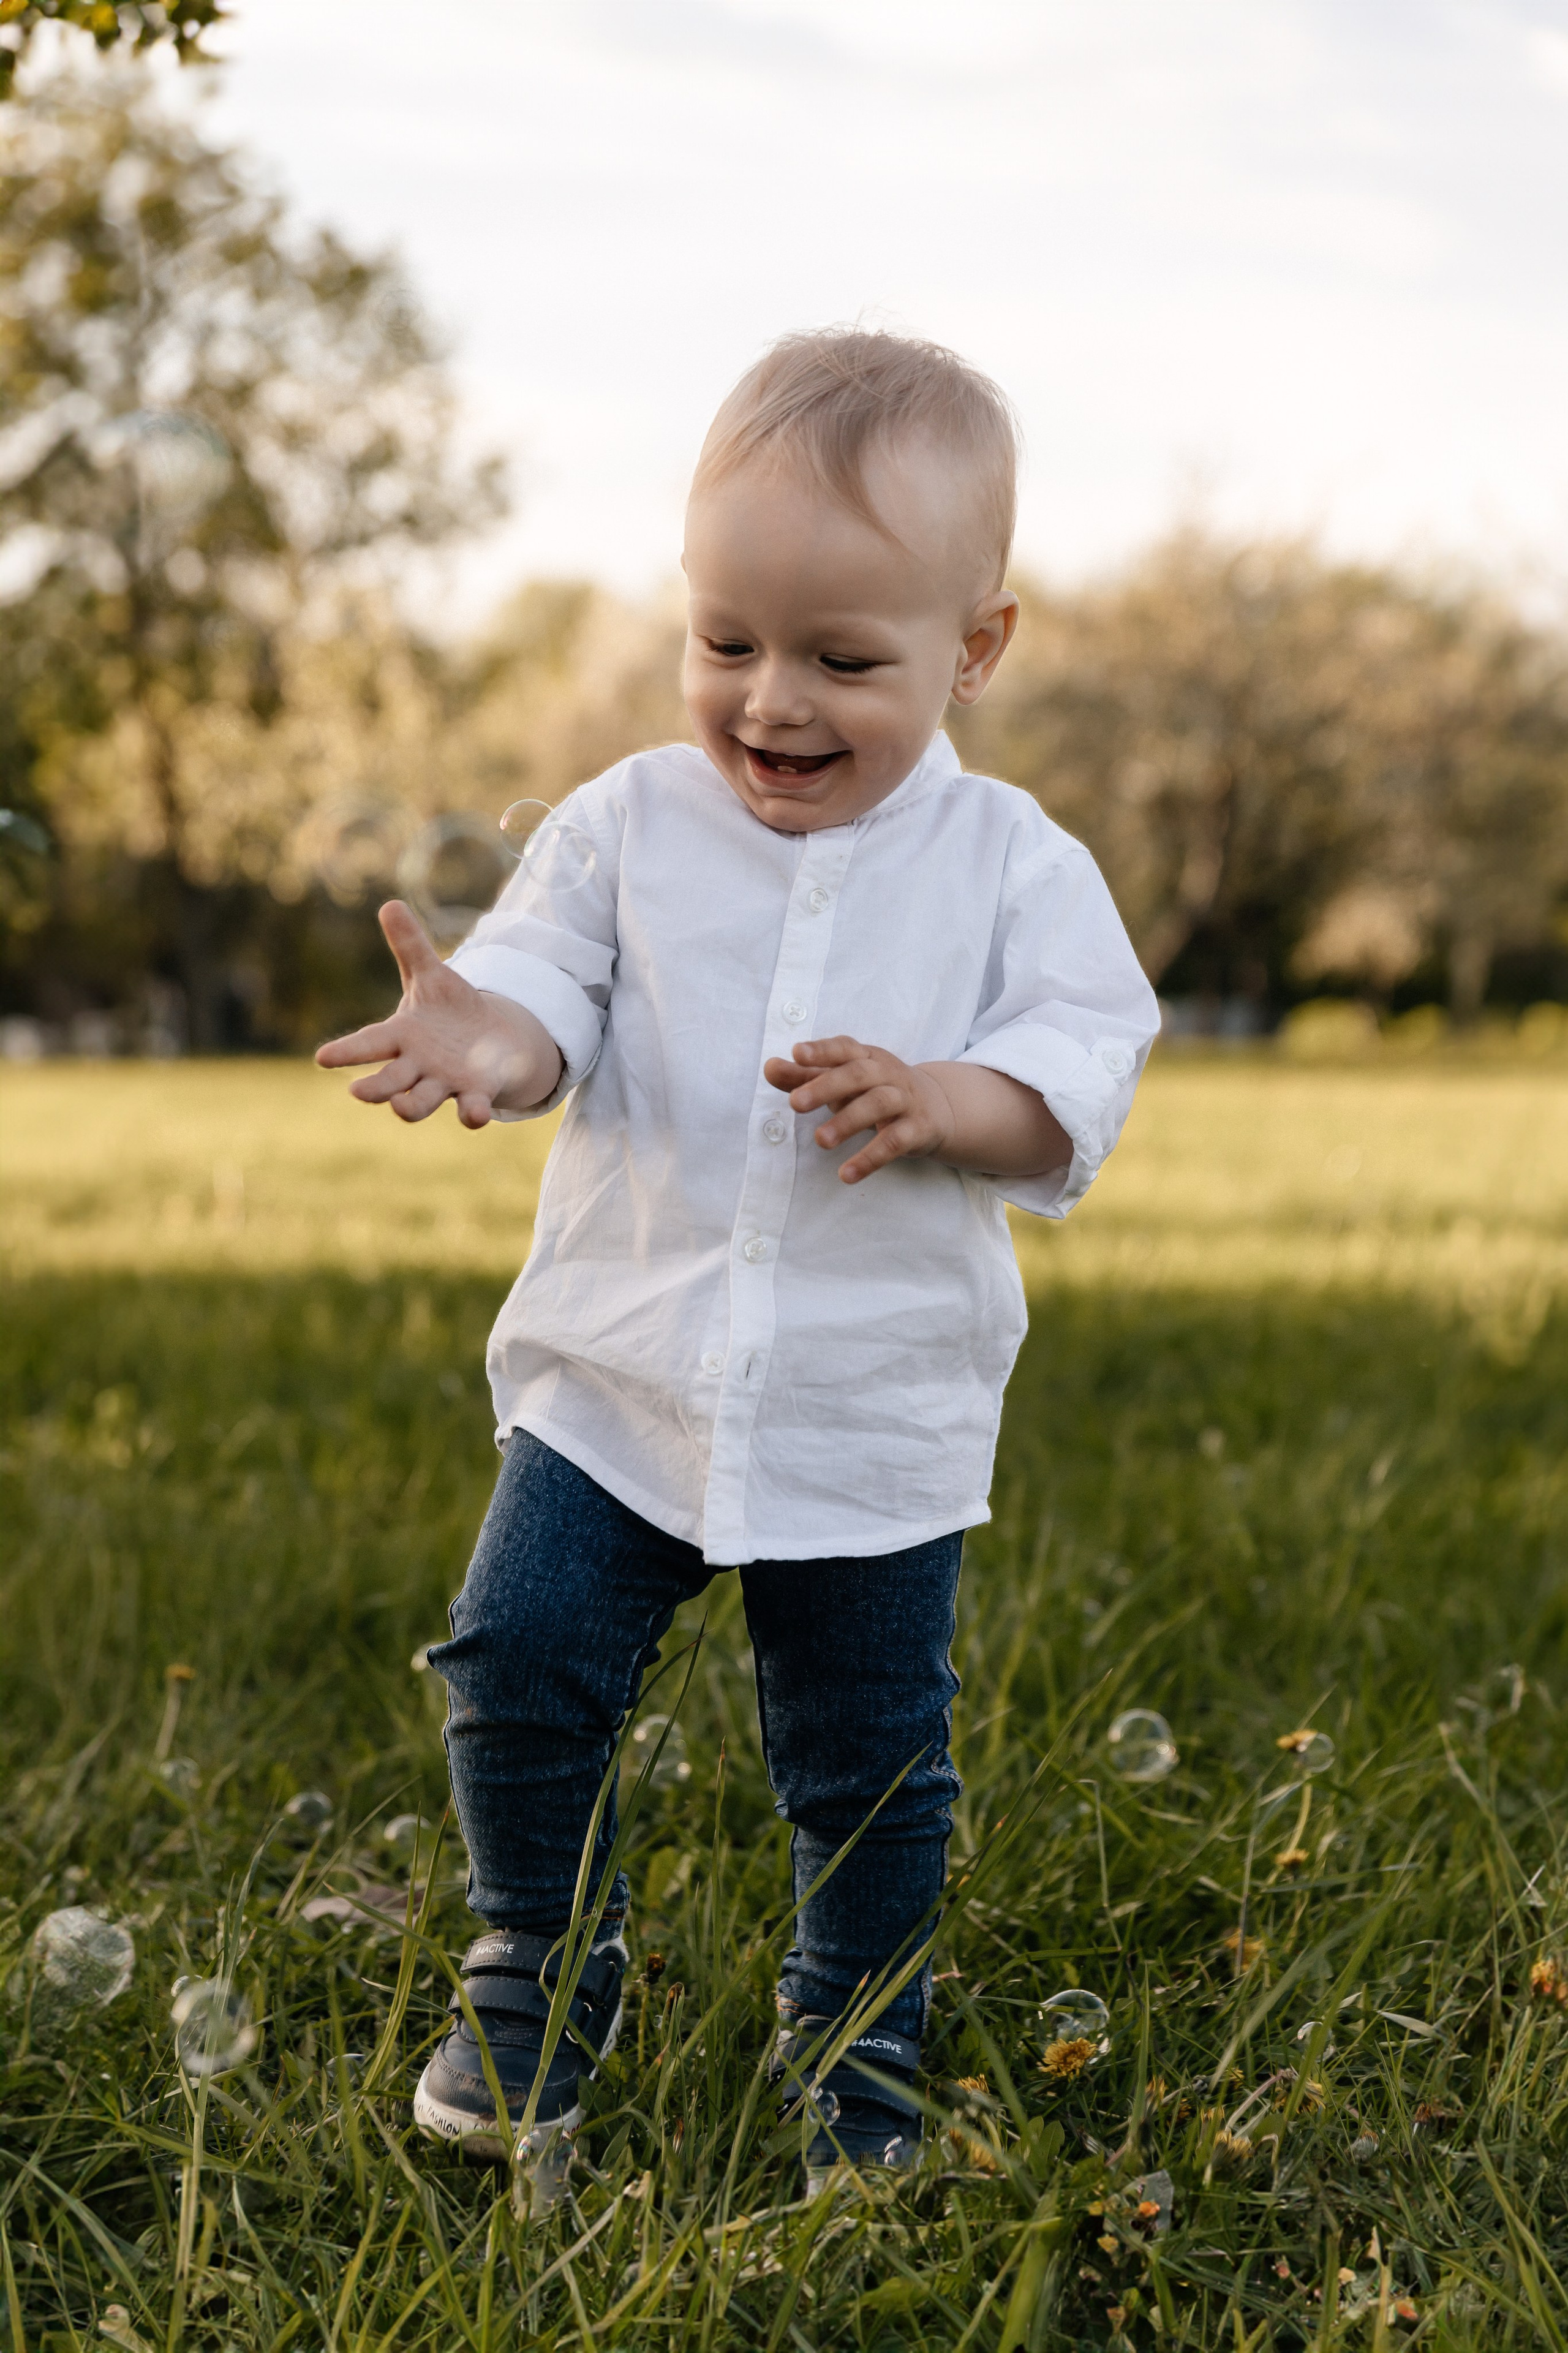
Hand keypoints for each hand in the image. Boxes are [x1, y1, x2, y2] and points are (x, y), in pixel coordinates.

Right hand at [315, 901, 561, 1126]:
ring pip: (422, 1101)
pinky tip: (473, 1113)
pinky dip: (471, 1113)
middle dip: (374, 1088)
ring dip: (411, 1106)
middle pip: (389, 1081)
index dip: (346, 1051)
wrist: (493, 1042)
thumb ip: (411, 947)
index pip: (368, 1044)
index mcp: (401, 1037)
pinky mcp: (476, 1093)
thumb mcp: (431, 976)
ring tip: (400, 1107)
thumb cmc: (451, 1011)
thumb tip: (391, 904)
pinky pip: (471, 1108)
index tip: (322, 1057)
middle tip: (356, 1092)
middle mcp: (418, 1066)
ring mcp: (445, 1083)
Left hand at [763, 1036, 957, 1183]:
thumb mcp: (843, 1080)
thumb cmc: (875, 1089)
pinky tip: (846, 1175)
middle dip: (826, 1087)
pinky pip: (894, 1142)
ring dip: (847, 1122)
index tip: (797, 1053)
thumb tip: (769, 1067)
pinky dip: (870, 1158)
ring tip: (820, 1141)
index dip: (822, 1050)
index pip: (844, 1047)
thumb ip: (805, 1076)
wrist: (938, 1107)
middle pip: (858, 1074)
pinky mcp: (918, 1128)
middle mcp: (887, 1073)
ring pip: (878, 1103)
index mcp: (866, 1057)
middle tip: (795, 1103)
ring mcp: (905, 1099)